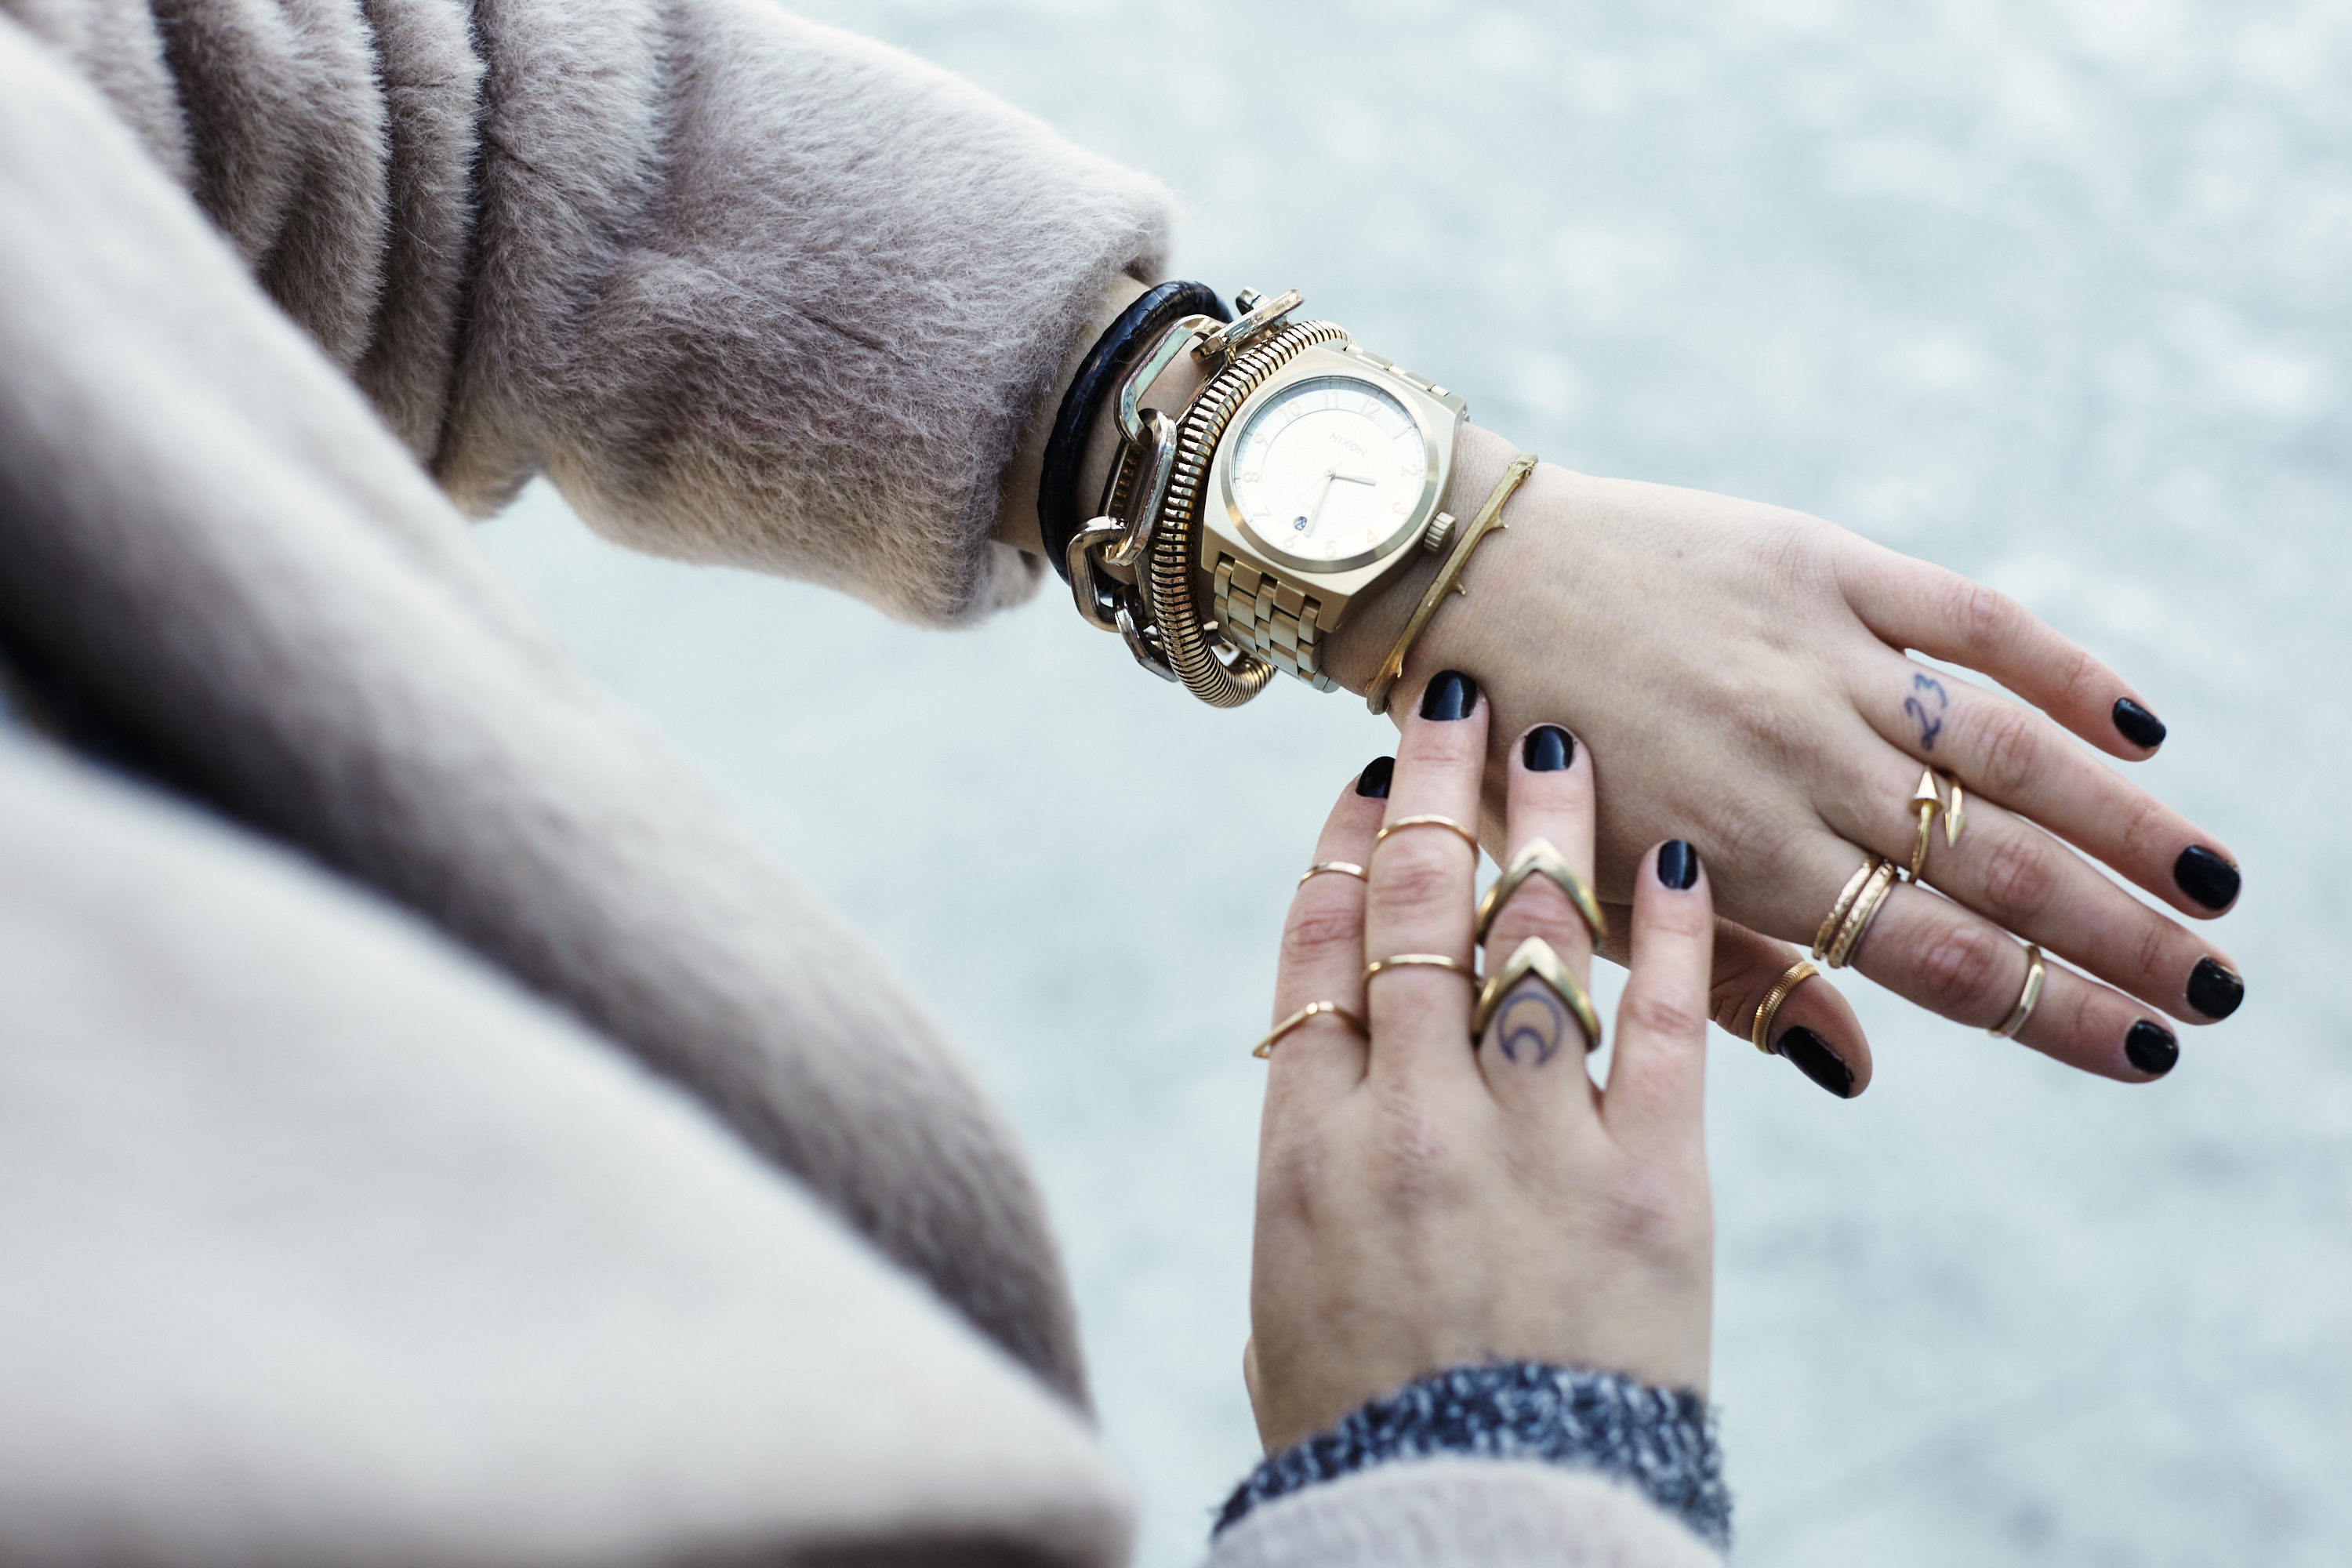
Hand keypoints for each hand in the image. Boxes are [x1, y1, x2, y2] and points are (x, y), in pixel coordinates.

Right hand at [1244, 675, 1712, 1451]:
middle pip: (1421, 911)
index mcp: (1306, 1142)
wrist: (1475, 1539)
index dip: (1344, 847)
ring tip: (1562, 737)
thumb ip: (1312, 1174)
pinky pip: (1670, 1029)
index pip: (1318, 945)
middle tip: (1460, 692)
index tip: (1367, 782)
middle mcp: (1410, 1116)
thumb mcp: (1288, 1292)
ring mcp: (1533, 1145)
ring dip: (1545, 826)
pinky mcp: (1653, 1187)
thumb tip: (1326, 1091)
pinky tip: (1674, 854)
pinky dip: (1677, 934)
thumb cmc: (1365, 1428)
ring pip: (1536, 940)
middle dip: (1439, 790)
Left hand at [1321, 426, 2242, 1093]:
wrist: (1456, 579)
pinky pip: (1970, 619)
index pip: (1935, 956)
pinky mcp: (1819, 562)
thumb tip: (1855, 1072)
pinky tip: (2138, 726)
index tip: (2146, 1050)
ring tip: (2216, 880)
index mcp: (1738, 857)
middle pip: (1995, 868)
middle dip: (2119, 937)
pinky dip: (2062, 668)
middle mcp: (1795, 763)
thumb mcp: (1590, 889)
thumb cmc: (1514, 756)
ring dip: (2124, 819)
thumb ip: (1723, 978)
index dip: (2049, 1008)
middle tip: (2220, 989)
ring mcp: (1817, 658)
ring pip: (2008, 752)